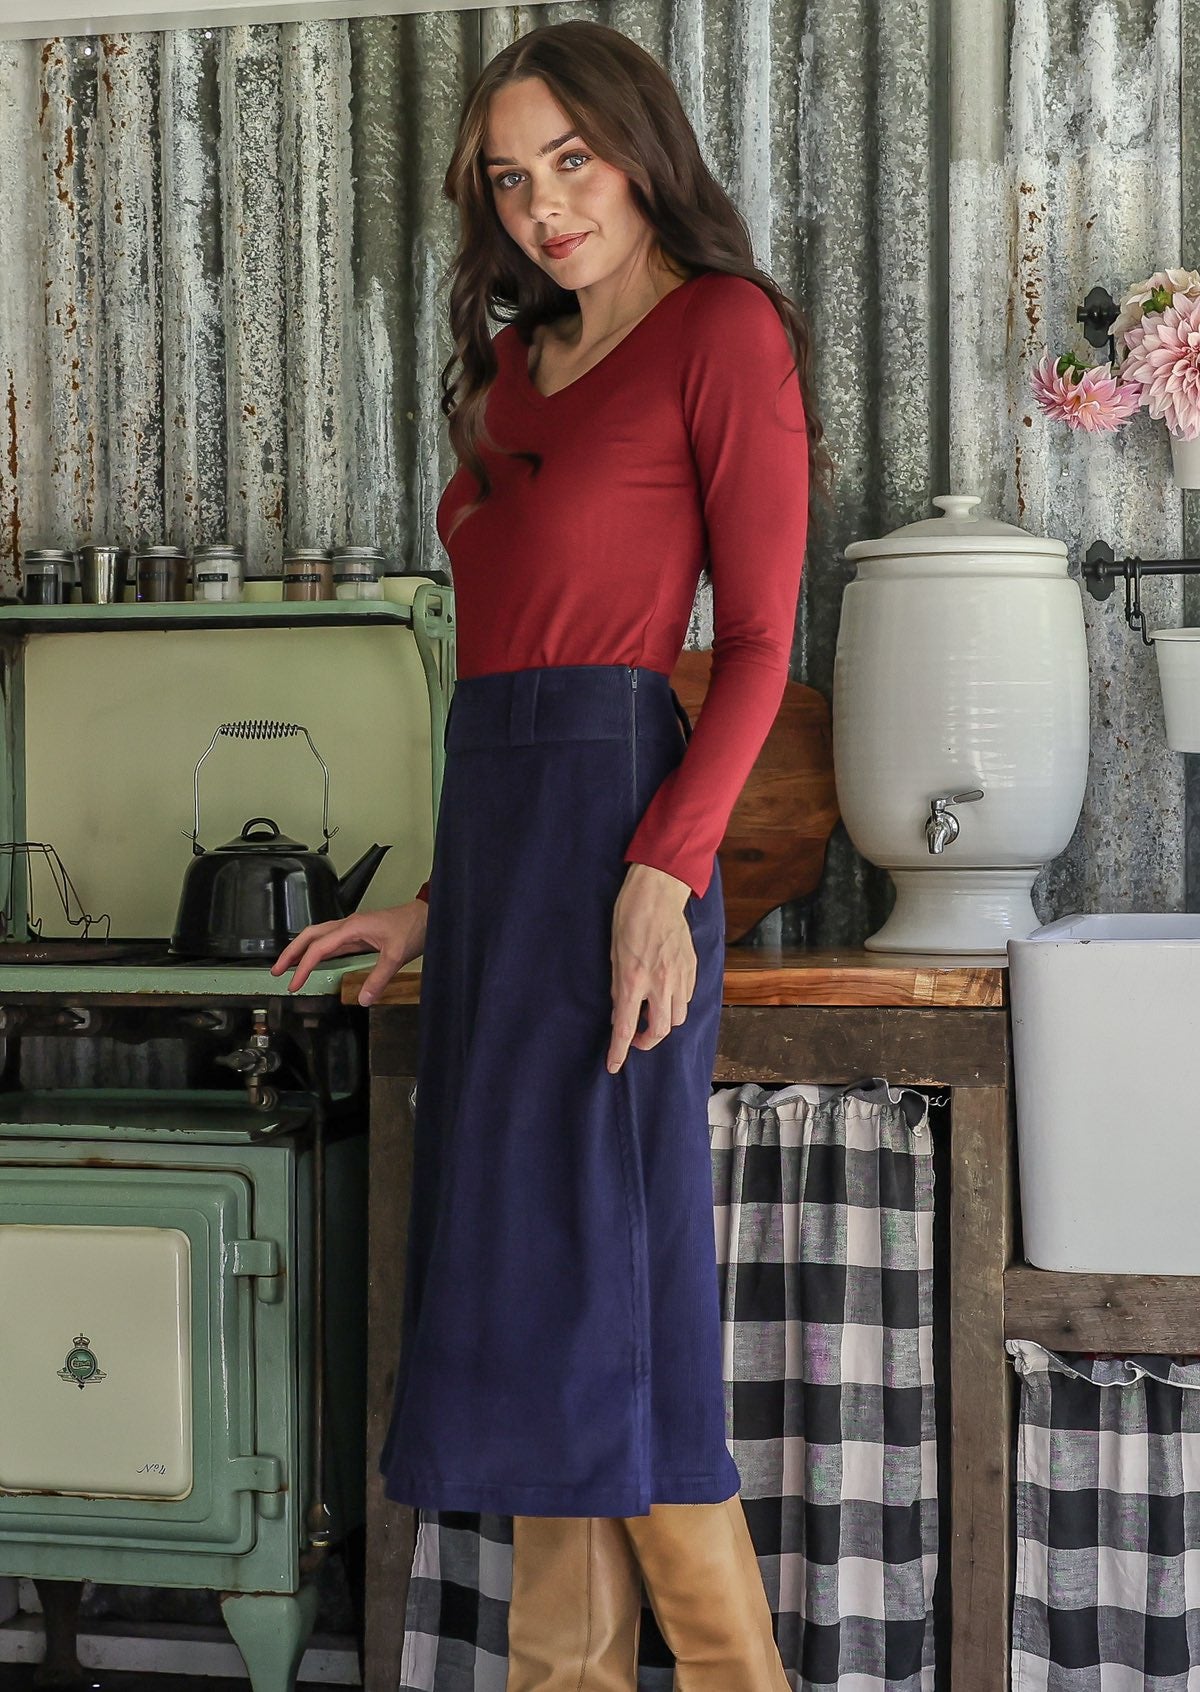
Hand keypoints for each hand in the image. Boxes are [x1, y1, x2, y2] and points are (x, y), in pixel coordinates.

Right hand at [269, 900, 428, 1004]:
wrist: (427, 915)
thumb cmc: (413, 927)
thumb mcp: (396, 955)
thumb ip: (378, 978)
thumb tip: (362, 999)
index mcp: (352, 927)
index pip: (318, 948)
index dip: (303, 967)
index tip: (294, 984)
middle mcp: (348, 925)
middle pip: (309, 936)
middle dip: (290, 953)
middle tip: (276, 972)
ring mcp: (352, 929)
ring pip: (317, 937)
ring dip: (300, 950)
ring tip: (287, 967)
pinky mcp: (358, 934)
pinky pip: (330, 942)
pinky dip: (316, 952)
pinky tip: (313, 962)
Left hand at [607, 863, 695, 1072]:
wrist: (657, 894)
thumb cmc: (628, 919)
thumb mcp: (614, 956)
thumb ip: (618, 988)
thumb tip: (619, 1013)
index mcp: (633, 980)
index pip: (625, 1027)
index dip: (618, 1051)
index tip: (613, 1066)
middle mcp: (660, 983)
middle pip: (661, 1030)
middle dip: (647, 1040)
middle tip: (636, 1035)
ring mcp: (679, 976)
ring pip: (678, 1017)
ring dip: (664, 1021)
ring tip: (651, 1011)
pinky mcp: (692, 968)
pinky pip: (687, 997)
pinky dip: (676, 1003)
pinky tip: (665, 993)